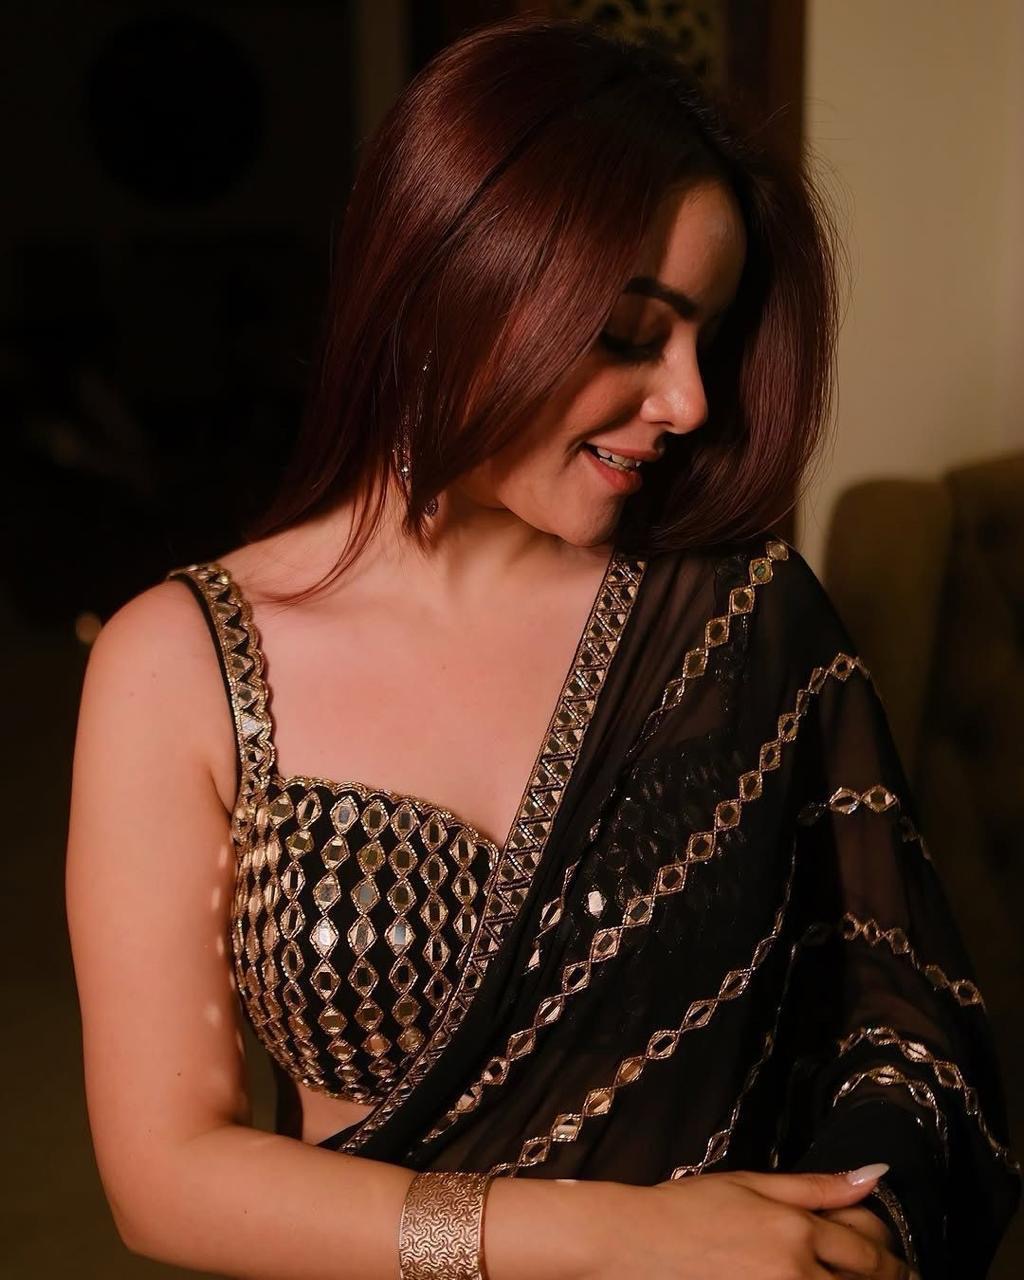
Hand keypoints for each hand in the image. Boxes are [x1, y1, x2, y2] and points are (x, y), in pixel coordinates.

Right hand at [571, 1166, 913, 1279]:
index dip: (892, 1262)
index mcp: (795, 1228)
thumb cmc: (690, 1210)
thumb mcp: (753, 1184)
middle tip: (893, 1279)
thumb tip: (875, 1175)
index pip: (870, 1252)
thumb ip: (818, 1186)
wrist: (636, 1245)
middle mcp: (794, 1272)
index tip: (898, 1266)